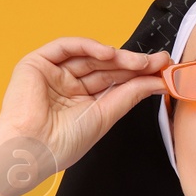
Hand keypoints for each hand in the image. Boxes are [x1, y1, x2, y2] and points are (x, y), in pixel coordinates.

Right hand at [0, 37, 171, 173]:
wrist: (33, 149)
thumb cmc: (62, 144)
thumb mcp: (105, 116)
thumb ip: (130, 95)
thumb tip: (157, 82)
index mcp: (82, 102)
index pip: (114, 82)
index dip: (138, 75)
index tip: (162, 71)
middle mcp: (68, 86)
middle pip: (105, 67)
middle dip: (132, 63)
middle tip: (157, 62)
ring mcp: (53, 73)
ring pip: (89, 56)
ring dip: (117, 56)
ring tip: (140, 62)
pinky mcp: (37, 63)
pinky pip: (66, 47)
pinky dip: (88, 46)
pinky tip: (109, 53)